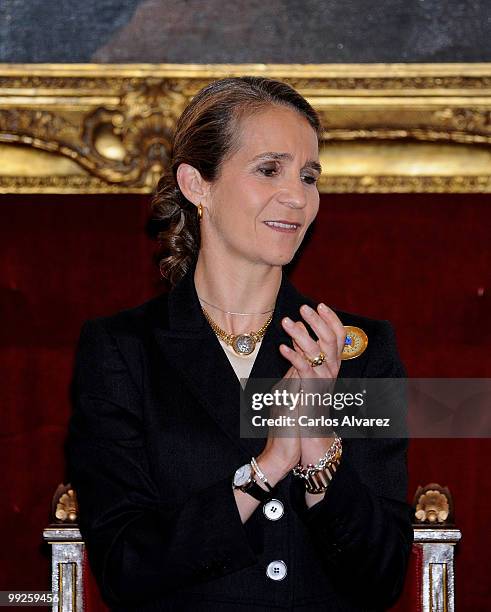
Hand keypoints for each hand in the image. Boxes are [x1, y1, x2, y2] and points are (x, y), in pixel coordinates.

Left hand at [279, 302, 345, 463]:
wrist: (305, 439)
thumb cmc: (300, 408)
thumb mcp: (299, 376)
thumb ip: (300, 355)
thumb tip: (295, 332)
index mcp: (330, 367)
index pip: (337, 337)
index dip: (331, 320)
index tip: (320, 304)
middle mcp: (331, 373)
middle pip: (331, 341)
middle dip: (318, 322)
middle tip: (305, 307)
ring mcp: (323, 384)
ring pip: (319, 353)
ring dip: (302, 336)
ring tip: (287, 321)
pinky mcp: (312, 394)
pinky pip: (305, 372)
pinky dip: (293, 358)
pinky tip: (282, 348)